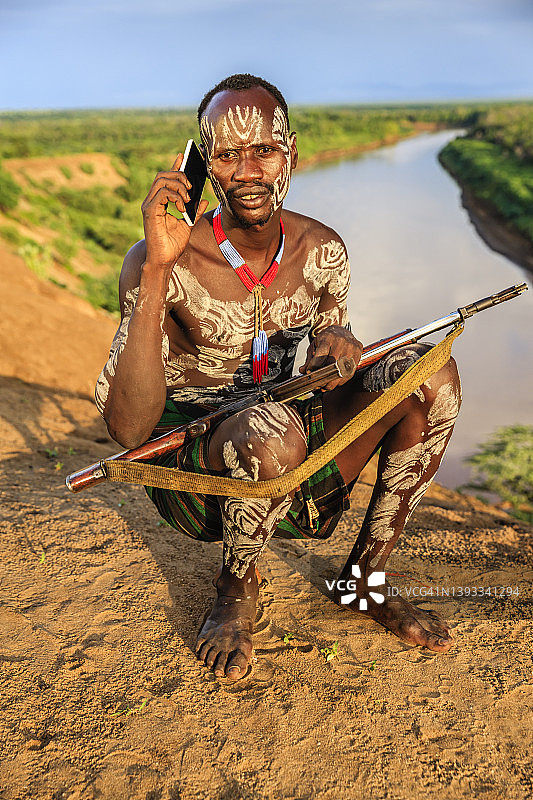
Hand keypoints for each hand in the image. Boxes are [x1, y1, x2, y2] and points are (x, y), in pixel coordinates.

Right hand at [141, 154, 208, 270]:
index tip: (184, 155)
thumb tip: (203, 200)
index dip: (175, 165)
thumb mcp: (188, 225)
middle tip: (192, 186)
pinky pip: (161, 193)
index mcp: (160, 202)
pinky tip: (182, 206)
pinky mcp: (150, 211)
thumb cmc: (173, 244)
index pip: (166, 178)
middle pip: (163, 175)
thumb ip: (194, 212)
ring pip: (161, 180)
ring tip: (188, 198)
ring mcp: (149, 205)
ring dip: (178, 185)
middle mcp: (152, 200)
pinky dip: (174, 196)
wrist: (165, 260)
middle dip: (179, 175)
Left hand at [299, 326, 362, 389]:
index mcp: (328, 338)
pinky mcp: (358, 353)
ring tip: (325, 386)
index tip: (309, 374)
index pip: (320, 357)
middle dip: (323, 377)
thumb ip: (309, 359)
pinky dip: (341, 380)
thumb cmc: (327, 339)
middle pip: (331, 365)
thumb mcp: (315, 345)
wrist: (342, 331)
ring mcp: (351, 348)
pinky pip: (350, 372)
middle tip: (317, 384)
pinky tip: (335, 382)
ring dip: (332, 382)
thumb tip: (302, 371)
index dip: (314, 368)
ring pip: (341, 371)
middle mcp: (341, 342)